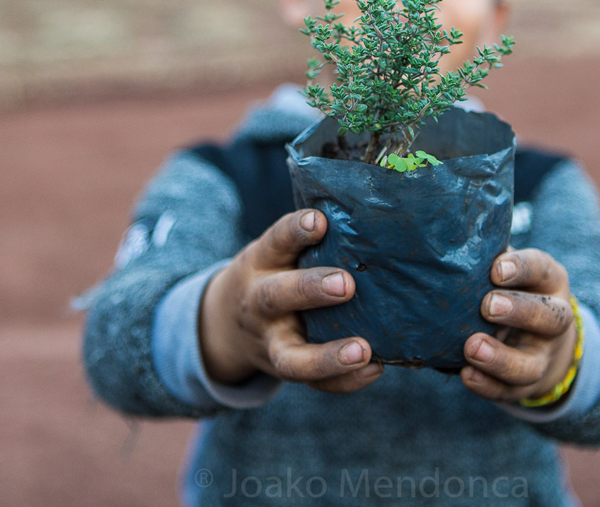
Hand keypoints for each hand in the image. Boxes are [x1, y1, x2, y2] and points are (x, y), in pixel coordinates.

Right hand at [199, 209, 383, 392]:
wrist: (225, 324)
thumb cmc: (272, 273)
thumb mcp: (275, 251)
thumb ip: (308, 238)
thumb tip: (371, 216)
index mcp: (261, 263)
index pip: (276, 241)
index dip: (295, 231)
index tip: (319, 222)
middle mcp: (260, 303)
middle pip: (276, 297)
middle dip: (310, 290)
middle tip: (346, 285)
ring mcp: (271, 342)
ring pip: (292, 357)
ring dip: (326, 356)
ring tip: (363, 349)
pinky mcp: (286, 370)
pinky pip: (314, 383)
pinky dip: (344, 381)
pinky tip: (374, 368)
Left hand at [461, 249, 577, 402]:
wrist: (537, 340)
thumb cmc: (509, 289)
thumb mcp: (508, 270)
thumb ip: (486, 257)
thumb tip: (444, 235)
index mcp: (549, 282)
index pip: (542, 270)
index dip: (522, 269)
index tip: (496, 268)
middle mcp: (554, 319)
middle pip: (549, 317)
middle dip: (519, 311)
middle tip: (488, 306)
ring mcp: (541, 356)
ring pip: (531, 364)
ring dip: (501, 357)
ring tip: (472, 347)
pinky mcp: (524, 385)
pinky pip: (509, 390)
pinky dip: (488, 384)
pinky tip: (466, 374)